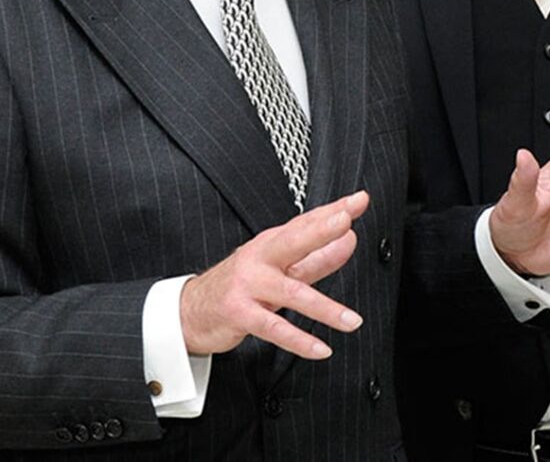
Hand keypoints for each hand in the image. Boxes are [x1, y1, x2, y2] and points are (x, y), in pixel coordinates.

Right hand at [180, 190, 369, 359]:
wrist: (190, 310)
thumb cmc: (241, 285)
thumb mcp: (280, 268)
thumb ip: (317, 257)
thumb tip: (350, 240)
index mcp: (272, 243)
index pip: (306, 222)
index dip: (333, 209)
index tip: (359, 200)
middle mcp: (260, 258)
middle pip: (294, 240)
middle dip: (320, 229)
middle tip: (346, 221)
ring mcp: (249, 285)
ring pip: (292, 293)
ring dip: (326, 308)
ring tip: (353, 320)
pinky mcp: (239, 313)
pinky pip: (274, 329)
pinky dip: (299, 340)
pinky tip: (321, 348)